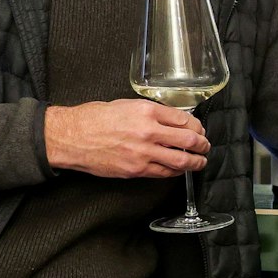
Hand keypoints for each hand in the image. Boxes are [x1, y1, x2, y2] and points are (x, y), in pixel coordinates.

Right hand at [44, 100, 209, 178]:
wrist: (71, 136)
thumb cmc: (94, 118)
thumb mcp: (126, 104)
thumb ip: (150, 112)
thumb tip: (171, 119)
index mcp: (146, 111)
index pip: (184, 119)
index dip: (197, 126)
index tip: (198, 129)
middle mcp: (148, 131)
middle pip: (188, 140)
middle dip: (202, 144)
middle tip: (206, 145)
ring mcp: (142, 152)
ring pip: (180, 160)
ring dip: (195, 162)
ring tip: (200, 161)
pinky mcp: (135, 169)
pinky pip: (163, 173)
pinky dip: (175, 172)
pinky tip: (179, 170)